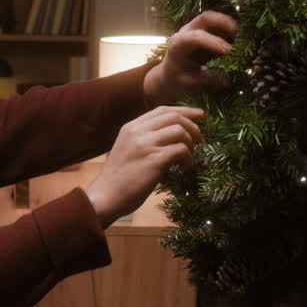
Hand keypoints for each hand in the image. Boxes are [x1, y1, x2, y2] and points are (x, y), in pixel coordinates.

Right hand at [85, 106, 204, 226]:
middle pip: (174, 116)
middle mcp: (137, 131)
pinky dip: (189, 158)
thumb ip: (143, 139)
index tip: (199, 115)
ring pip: (180, 131)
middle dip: (193, 126)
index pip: (162, 110)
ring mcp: (145, 145)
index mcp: (131, 127)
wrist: (105, 197)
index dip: (184, 110)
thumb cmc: (118, 179)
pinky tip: (186, 168)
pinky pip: (181, 150)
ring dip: (192, 143)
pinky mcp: (154, 160)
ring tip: (192, 157)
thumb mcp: (127, 150)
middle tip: (201, 140)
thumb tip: (171, 135)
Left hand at [143, 10, 236, 105]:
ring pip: (213, 18)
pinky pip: (218, 24)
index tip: (229, 51)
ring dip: (229, 24)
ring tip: (243, 36)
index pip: (196, 37)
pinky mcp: (204, 30)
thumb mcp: (191, 82)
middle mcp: (186, 31)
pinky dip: (229, 28)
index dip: (213, 42)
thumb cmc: (177, 79)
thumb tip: (229, 80)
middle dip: (224, 22)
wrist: (168, 75)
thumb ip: (209, 79)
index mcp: (177, 44)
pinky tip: (240, 38)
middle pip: (205, 18)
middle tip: (239, 34)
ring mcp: (195, 28)